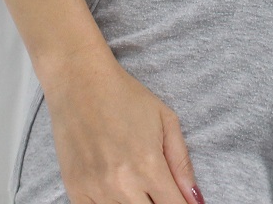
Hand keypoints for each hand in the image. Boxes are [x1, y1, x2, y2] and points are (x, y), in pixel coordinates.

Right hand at [43, 47, 204, 203]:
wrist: (79, 81)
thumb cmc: (125, 95)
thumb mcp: (165, 119)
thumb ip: (182, 163)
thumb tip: (197, 201)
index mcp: (149, 164)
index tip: (180, 200)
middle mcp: (122, 183)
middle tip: (157, 188)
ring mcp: (96, 190)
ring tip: (134, 179)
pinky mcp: (76, 191)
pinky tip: (114, 188)